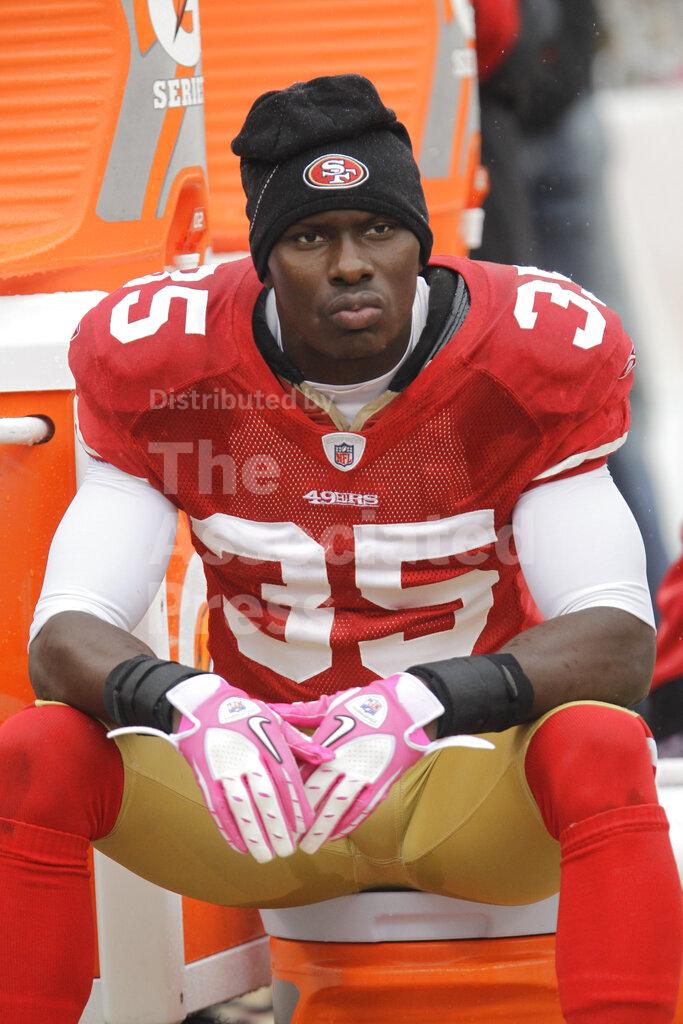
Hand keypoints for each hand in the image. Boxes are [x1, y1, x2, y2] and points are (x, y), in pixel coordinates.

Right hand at [109, 674, 331, 862]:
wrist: (204, 705)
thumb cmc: (247, 715)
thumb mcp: (277, 722)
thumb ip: (302, 745)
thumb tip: (330, 759)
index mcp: (269, 744)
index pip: (287, 781)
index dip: (296, 807)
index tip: (305, 829)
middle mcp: (248, 758)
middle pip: (266, 799)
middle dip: (277, 828)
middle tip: (288, 851)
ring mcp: (225, 769)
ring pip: (241, 808)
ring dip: (254, 835)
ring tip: (266, 856)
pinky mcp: (206, 778)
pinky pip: (218, 808)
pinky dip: (229, 829)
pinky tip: (240, 847)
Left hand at [273, 673, 492, 852]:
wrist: (407, 708)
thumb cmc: (366, 703)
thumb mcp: (331, 704)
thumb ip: (301, 713)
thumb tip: (272, 712)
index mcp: (328, 741)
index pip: (303, 774)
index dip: (288, 794)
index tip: (275, 810)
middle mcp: (344, 761)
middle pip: (317, 795)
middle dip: (301, 818)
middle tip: (286, 837)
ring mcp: (364, 774)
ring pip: (339, 808)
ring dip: (323, 829)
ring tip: (309, 846)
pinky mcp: (382, 783)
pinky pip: (363, 809)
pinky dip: (349, 823)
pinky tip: (336, 834)